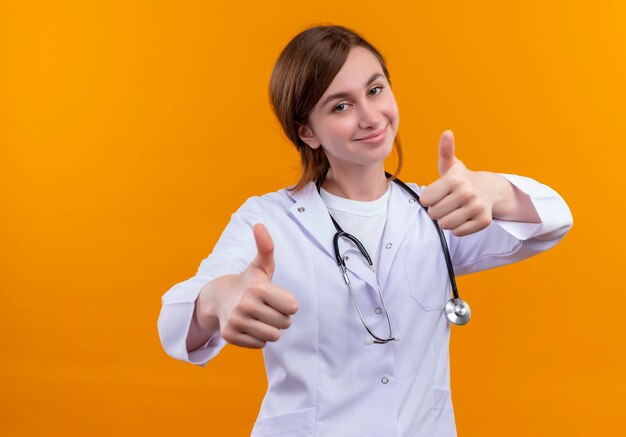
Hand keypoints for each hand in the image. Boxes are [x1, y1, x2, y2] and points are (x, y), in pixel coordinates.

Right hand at [197, 223, 298, 347]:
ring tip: (259, 317)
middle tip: (266, 307)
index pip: (293, 307)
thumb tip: (259, 224)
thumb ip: (266, 247)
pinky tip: (249, 325)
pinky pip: (259, 345)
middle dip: (280, 317)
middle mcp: (246, 305)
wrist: (218, 297)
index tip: (276, 297)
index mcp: (258, 288)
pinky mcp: (230, 336)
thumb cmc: (249, 281)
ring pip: (273, 337)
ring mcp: (236, 321)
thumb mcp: (260, 265)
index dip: (288, 303)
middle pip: (284, 324)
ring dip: (270, 329)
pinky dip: (258, 338)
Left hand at [419, 130, 498, 235]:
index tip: (438, 193)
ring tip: (453, 210)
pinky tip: (463, 216)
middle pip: (434, 214)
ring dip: (446, 220)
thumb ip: (445, 150)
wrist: (488, 189)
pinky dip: (457, 227)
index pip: (425, 200)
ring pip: (445, 225)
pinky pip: (457, 232)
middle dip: (436, 210)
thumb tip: (447, 132)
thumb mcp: (450, 165)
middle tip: (447, 202)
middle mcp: (467, 193)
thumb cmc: (461, 179)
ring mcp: (477, 207)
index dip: (428, 198)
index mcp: (455, 180)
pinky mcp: (483, 221)